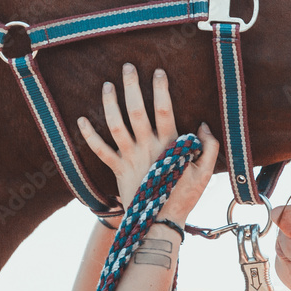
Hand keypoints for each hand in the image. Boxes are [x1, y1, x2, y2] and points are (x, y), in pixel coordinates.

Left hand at [77, 63, 218, 221]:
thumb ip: (209, 147)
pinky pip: (100, 150)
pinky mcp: (118, 169)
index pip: (164, 110)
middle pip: (136, 110)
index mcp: (169, 145)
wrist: (160, 222)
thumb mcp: (205, 173)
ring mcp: (130, 158)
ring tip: (108, 85)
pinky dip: (89, 135)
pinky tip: (81, 120)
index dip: (161, 89)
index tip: (158, 72)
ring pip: (116, 125)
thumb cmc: (184, 197)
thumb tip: (203, 126)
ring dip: (110, 103)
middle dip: (132, 86)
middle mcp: (147, 147)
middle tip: (128, 67)